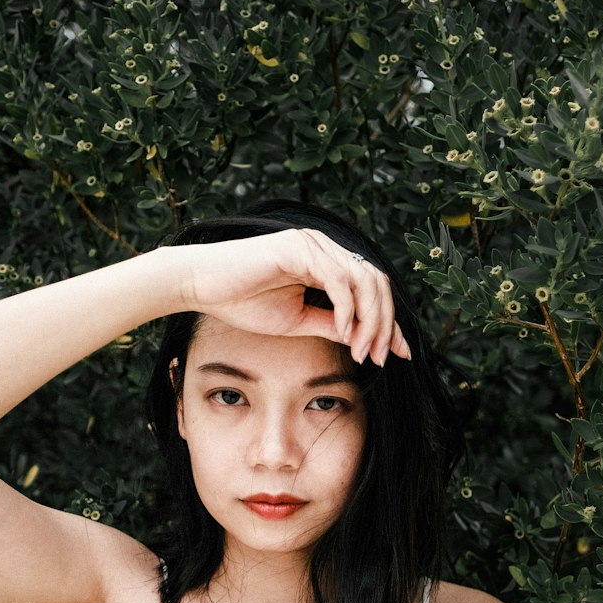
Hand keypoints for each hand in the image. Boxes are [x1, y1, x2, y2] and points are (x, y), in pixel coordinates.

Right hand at [178, 227, 410, 366]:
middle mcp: (325, 248)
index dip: (390, 321)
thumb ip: (330, 323)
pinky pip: (338, 280)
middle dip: (385, 323)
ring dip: (370, 320)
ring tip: (365, 352)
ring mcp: (313, 244)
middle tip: (381, 357)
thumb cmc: (241, 300)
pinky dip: (347, 309)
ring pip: (363, 280)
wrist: (201, 285)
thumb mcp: (296, 320)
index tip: (400, 353)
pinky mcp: (299, 248)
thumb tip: (362, 338)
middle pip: (376, 282)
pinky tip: (346, 333)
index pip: (371, 288)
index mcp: (326, 262)